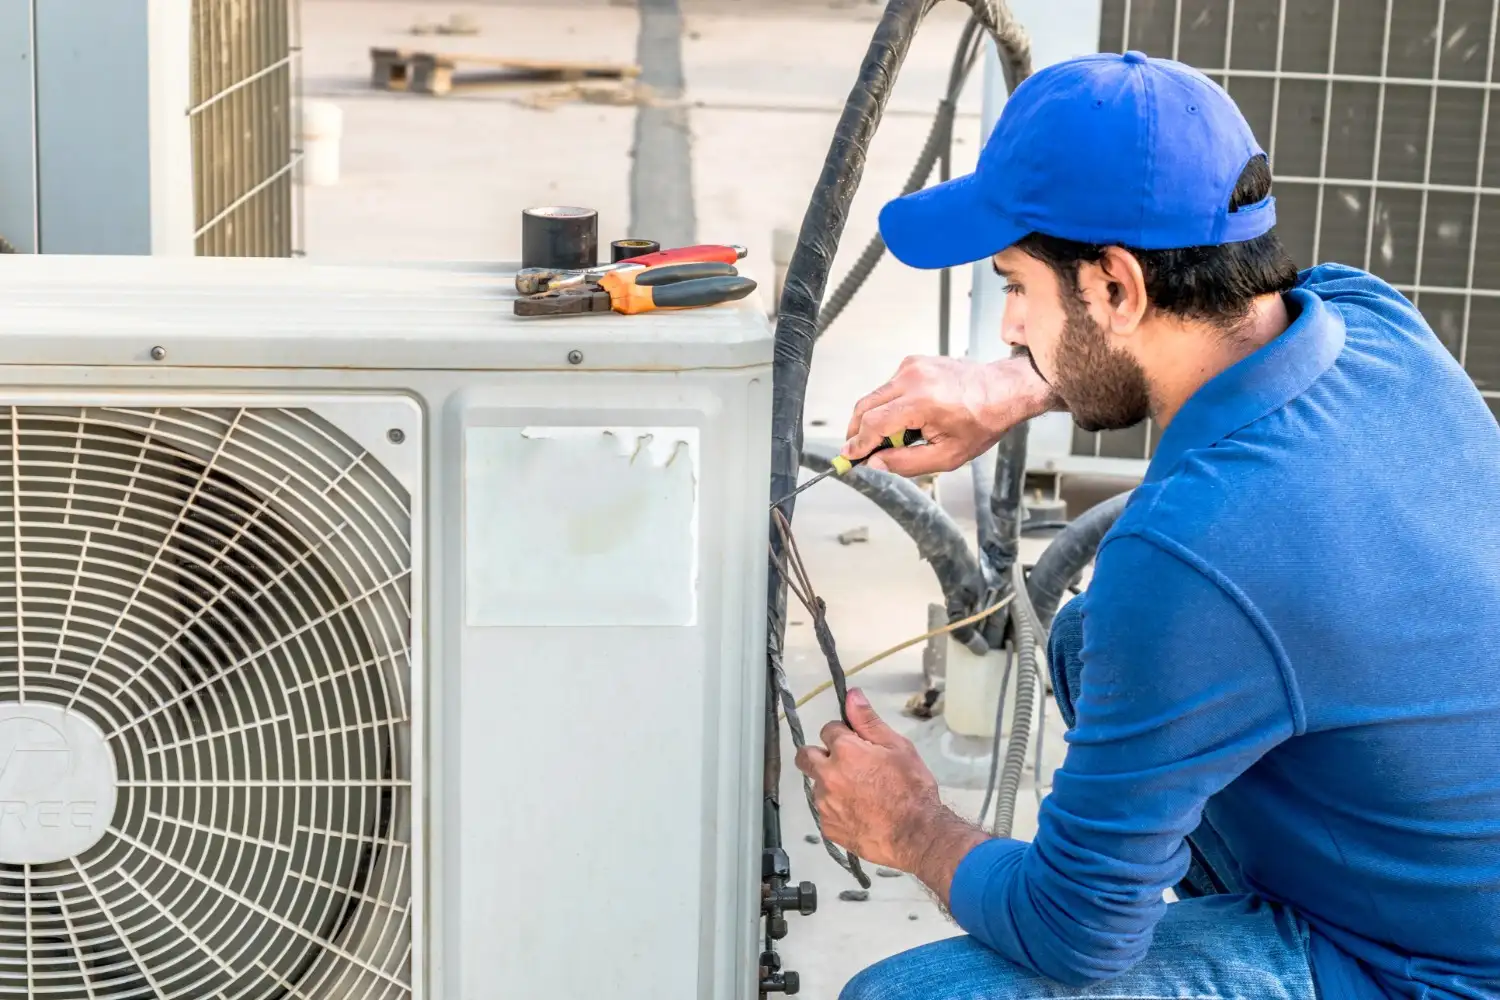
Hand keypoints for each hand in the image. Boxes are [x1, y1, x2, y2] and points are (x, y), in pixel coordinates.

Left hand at [795, 689, 954, 871]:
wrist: (916, 835)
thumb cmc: (912, 788)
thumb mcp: (898, 747)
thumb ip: (868, 721)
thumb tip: (851, 695)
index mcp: (844, 751)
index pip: (828, 729)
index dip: (843, 734)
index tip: (858, 744)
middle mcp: (827, 775)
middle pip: (805, 756)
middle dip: (820, 755)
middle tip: (846, 764)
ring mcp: (824, 804)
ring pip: (816, 785)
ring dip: (830, 783)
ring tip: (860, 793)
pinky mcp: (827, 827)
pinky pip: (825, 811)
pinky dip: (837, 809)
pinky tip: (859, 813)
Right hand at [843, 354, 1058, 476]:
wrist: (1004, 390)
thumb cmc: (983, 422)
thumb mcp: (948, 456)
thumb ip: (906, 463)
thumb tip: (874, 464)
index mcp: (922, 402)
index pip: (874, 424)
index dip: (857, 444)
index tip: (848, 458)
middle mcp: (913, 378)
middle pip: (865, 406)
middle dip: (857, 431)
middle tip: (859, 452)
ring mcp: (912, 366)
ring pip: (875, 396)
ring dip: (875, 419)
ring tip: (895, 439)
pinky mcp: (914, 362)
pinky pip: (889, 387)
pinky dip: (889, 405)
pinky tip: (907, 420)